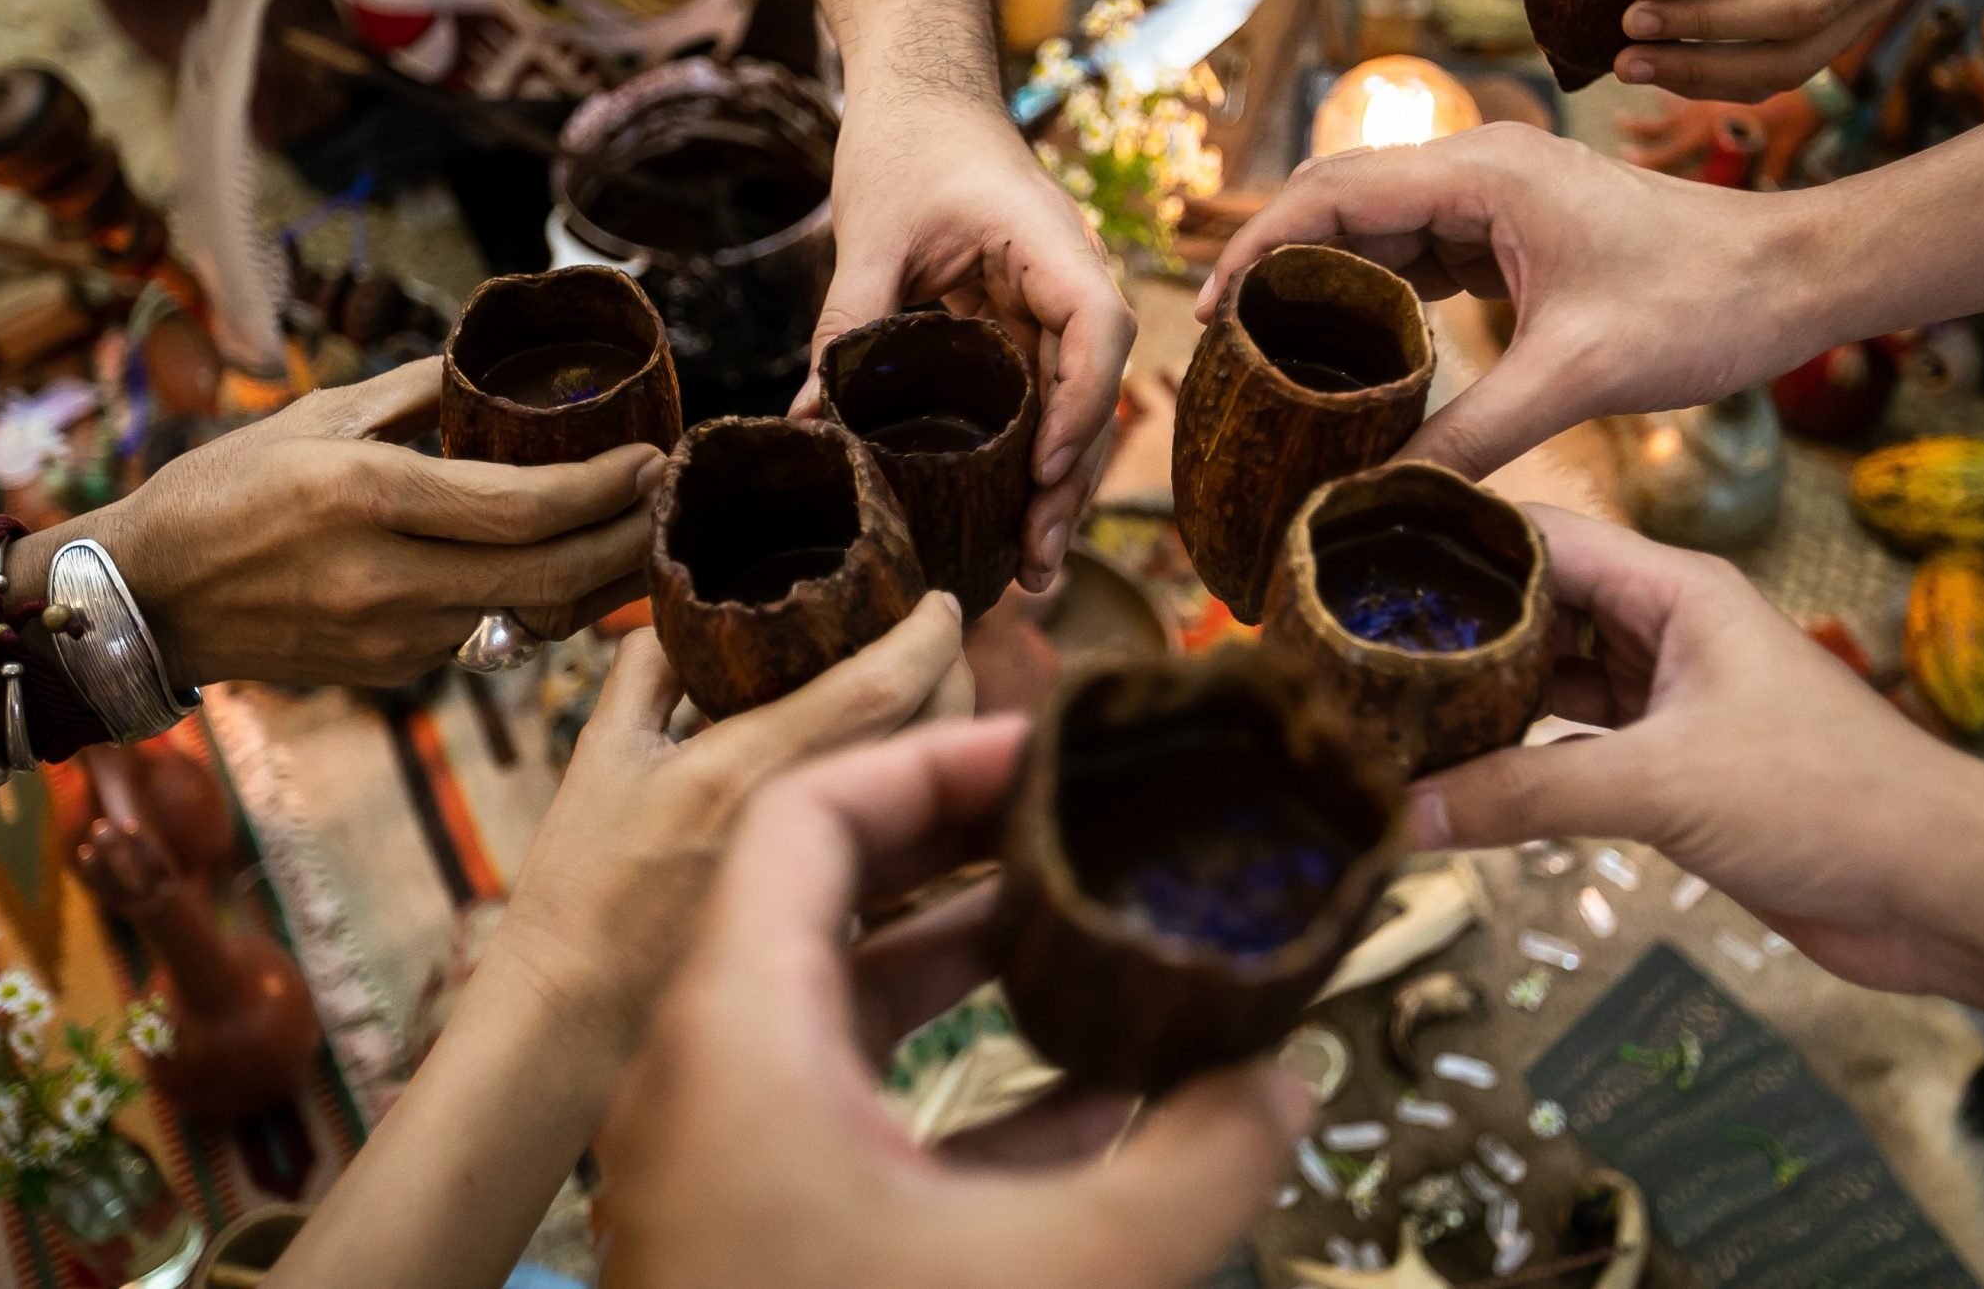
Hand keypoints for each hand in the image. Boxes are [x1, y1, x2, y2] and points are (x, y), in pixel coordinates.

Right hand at [95, 359, 658, 685]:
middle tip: (673, 503)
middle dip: (629, 544)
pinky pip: (488, 637)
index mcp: (369, 498)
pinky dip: (537, 606)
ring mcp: (391, 637)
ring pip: (531, 619)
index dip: (604, 489)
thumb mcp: (315, 416)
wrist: (141, 599)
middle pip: (550, 578)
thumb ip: (414, 391)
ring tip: (644, 534)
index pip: (523, 508)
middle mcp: (387, 578)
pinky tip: (568, 570)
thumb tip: (493, 362)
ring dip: (598, 582)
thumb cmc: (224, 489)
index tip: (655, 458)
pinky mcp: (391, 672)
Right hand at [486, 590, 968, 1059]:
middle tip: (947, 641)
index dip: (930, 634)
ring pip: (936, 794)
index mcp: (743, 769)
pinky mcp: (849, 935)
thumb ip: (644, 674)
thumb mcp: (599, 761)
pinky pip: (921, 856)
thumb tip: (680, 617)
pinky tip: (915, 783)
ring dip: (950, 738)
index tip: (943, 599)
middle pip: (933, 732)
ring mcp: (839, 887)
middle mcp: (805, 826)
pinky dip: (929, 807)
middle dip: (958, 675)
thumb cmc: (579, 894)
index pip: (879, 685)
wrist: (574, 1028)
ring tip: (939, 697)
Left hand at [598, 717, 1316, 1288]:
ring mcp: (716, 1165)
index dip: (935, 758)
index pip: (807, 814)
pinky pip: (846, 1110)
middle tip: (1084, 818)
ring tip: (1097, 933)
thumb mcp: (1070, 1278)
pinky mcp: (752, 1237)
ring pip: (835, 1006)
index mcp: (730, 1039)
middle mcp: (700, 1082)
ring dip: (968, 962)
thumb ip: (1198, 1166)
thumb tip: (1283, 1082)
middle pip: (818, 892)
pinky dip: (955, 1078)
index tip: (1054, 748)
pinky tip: (1087, 1100)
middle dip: (964, 850)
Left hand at [800, 91, 1135, 592]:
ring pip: (1070, 408)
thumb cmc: (907, 139)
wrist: (922, 91)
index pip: (1097, 328)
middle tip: (1035, 559)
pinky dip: (1024, 459)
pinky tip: (1003, 521)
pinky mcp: (1020, 329)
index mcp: (1050, 244)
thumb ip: (849, 317)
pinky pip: (1034, 401)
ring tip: (1030, 569)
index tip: (1044, 466)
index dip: (1080, 403)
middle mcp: (1067, 283)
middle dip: (1070, 480)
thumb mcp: (873, 226)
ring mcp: (1049, 310)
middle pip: (1093, 391)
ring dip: (1055, 487)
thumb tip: (808, 419)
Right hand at [1197, 131, 1828, 477]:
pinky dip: (1378, 297)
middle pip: (1340, 202)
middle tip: (1221, 344)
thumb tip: (1383, 497)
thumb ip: (1473, 435)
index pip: (1332, 193)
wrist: (1795, 278)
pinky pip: (1422, 254)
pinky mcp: (1519, 232)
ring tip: (1269, 353)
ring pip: (1379, 230)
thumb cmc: (1703, 303)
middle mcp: (1482, 166)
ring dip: (1324, 282)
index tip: (1208, 312)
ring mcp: (1500, 196)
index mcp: (1485, 172)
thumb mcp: (1577, 377)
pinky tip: (1352, 354)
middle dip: (1275, 265)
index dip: (1257, 248)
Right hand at [1406, 506, 1983, 994]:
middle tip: (1340, 644)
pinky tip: (1449, 778)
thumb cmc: (1831, 800)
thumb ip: (1525, 794)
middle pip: (1533, 605)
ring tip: (1377, 709)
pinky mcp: (1672, 767)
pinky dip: (1515, 761)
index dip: (1450, 539)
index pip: (1537, 535)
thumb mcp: (1661, 785)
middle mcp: (1665, 629)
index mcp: (1674, 588)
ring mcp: (1669, 699)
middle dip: (1449, 625)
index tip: (1353, 551)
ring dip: (1478, 699)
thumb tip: (1404, 815)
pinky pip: (1570, 747)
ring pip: (1547, 680)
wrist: (1939, 889)